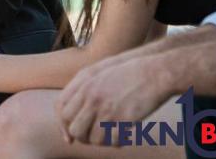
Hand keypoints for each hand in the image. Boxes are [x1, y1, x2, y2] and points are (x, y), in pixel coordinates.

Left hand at [56, 53, 170, 144]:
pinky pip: (112, 142)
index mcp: (84, 85)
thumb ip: (83, 88)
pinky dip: (116, 142)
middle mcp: (92, 98)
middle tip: (94, 137)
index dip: (63, 125)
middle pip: (74, 128)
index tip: (69, 136)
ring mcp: (107, 110)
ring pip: (92, 139)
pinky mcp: (123, 121)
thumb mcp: (100, 72)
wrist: (154, 72)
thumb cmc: (129, 72)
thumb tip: (74, 111)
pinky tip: (123, 137)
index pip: (61, 110)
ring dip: (101, 141)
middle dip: (82, 136)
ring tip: (111, 136)